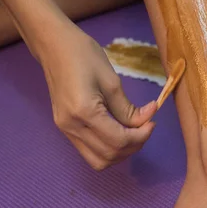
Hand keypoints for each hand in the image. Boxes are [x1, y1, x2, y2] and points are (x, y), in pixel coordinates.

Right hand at [40, 25, 156, 169]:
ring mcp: (65, 130)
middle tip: (146, 127)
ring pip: (98, 160)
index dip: (141, 136)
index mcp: (84, 112)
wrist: (54, 46)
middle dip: (133, 146)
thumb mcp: (111, 81)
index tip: (152, 122)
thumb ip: (128, 108)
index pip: (118, 140)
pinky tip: (120, 132)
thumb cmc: (84, 55)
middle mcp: (71, 127)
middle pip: (108, 155)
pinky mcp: (65, 128)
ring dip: (120, 152)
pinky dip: (108, 148)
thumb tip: (148, 120)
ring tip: (134, 132)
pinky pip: (89, 150)